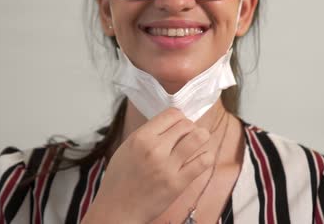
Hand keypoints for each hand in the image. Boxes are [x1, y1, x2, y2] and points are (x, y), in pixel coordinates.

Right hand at [81, 108, 213, 223]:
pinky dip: (206, 157)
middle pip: (187, 124)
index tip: (179, 126)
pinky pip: (203, 162)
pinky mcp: (178, 183)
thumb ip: (148, 134)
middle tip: (187, 137)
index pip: (172, 114)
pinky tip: (201, 159)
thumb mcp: (127, 147)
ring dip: (201, 138)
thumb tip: (172, 123)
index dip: (179, 118)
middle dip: (190, 128)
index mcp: (141, 137)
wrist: (117, 209)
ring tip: (197, 144)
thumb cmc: (120, 179)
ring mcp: (168, 166)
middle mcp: (155, 149)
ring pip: (199, 137)